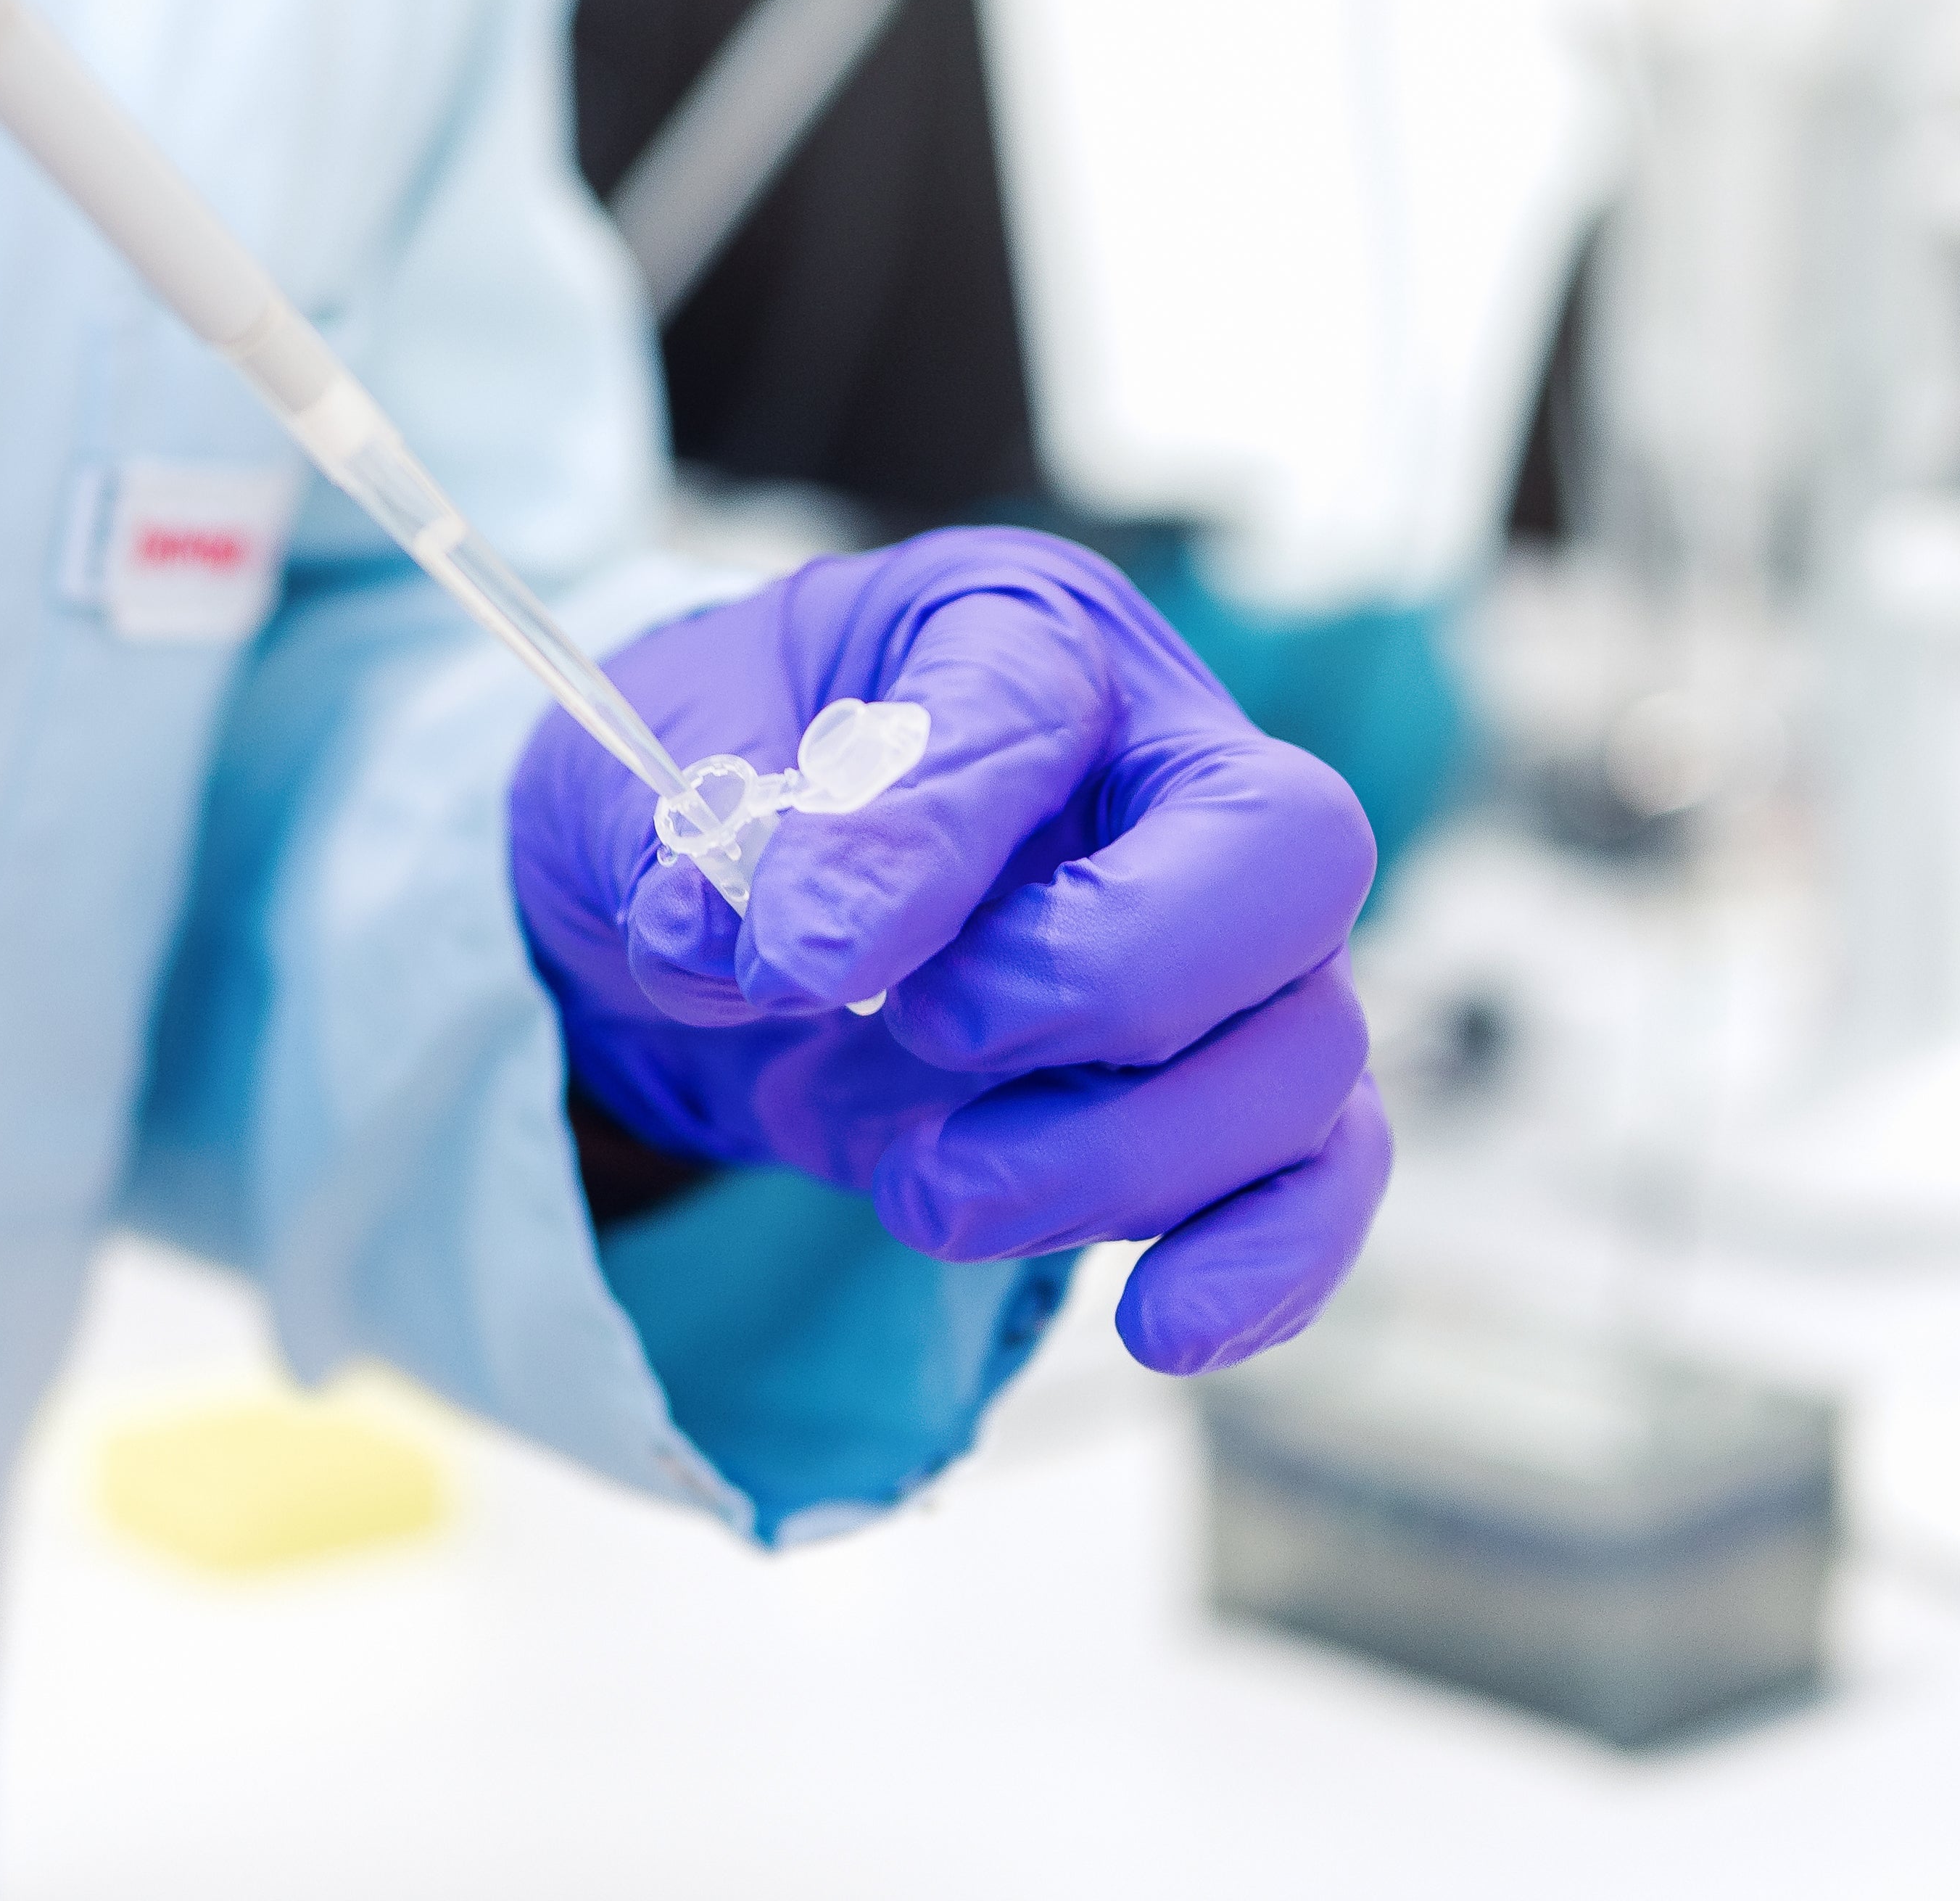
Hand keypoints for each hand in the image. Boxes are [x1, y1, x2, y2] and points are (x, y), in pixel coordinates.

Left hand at [512, 528, 1390, 1374]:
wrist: (734, 920)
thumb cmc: (719, 795)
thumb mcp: (637, 776)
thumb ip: (675, 843)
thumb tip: (727, 938)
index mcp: (1019, 635)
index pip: (1034, 710)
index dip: (924, 844)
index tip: (794, 962)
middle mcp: (1167, 762)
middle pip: (1284, 856)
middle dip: (1106, 982)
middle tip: (927, 1036)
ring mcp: (1229, 938)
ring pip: (1300, 1051)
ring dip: (1115, 1162)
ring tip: (924, 1192)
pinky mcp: (1226, 1090)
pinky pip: (1321, 1174)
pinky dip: (1263, 1261)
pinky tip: (1161, 1326)